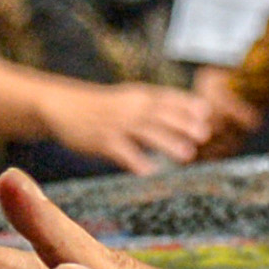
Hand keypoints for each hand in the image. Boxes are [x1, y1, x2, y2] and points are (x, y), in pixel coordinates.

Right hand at [44, 78, 216, 174]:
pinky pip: (123, 152)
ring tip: (187, 154)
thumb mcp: (128, 99)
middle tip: (204, 135)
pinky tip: (151, 173)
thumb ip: (154, 107)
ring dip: (168, 142)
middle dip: (183, 123)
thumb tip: (189, 118)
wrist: (62, 106)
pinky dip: (137, 162)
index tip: (207, 113)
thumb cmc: (101, 107)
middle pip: (161, 114)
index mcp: (139, 96)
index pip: (168, 98)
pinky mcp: (103, 141)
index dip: (187, 105)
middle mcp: (130, 108)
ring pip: (146, 132)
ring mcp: (116, 124)